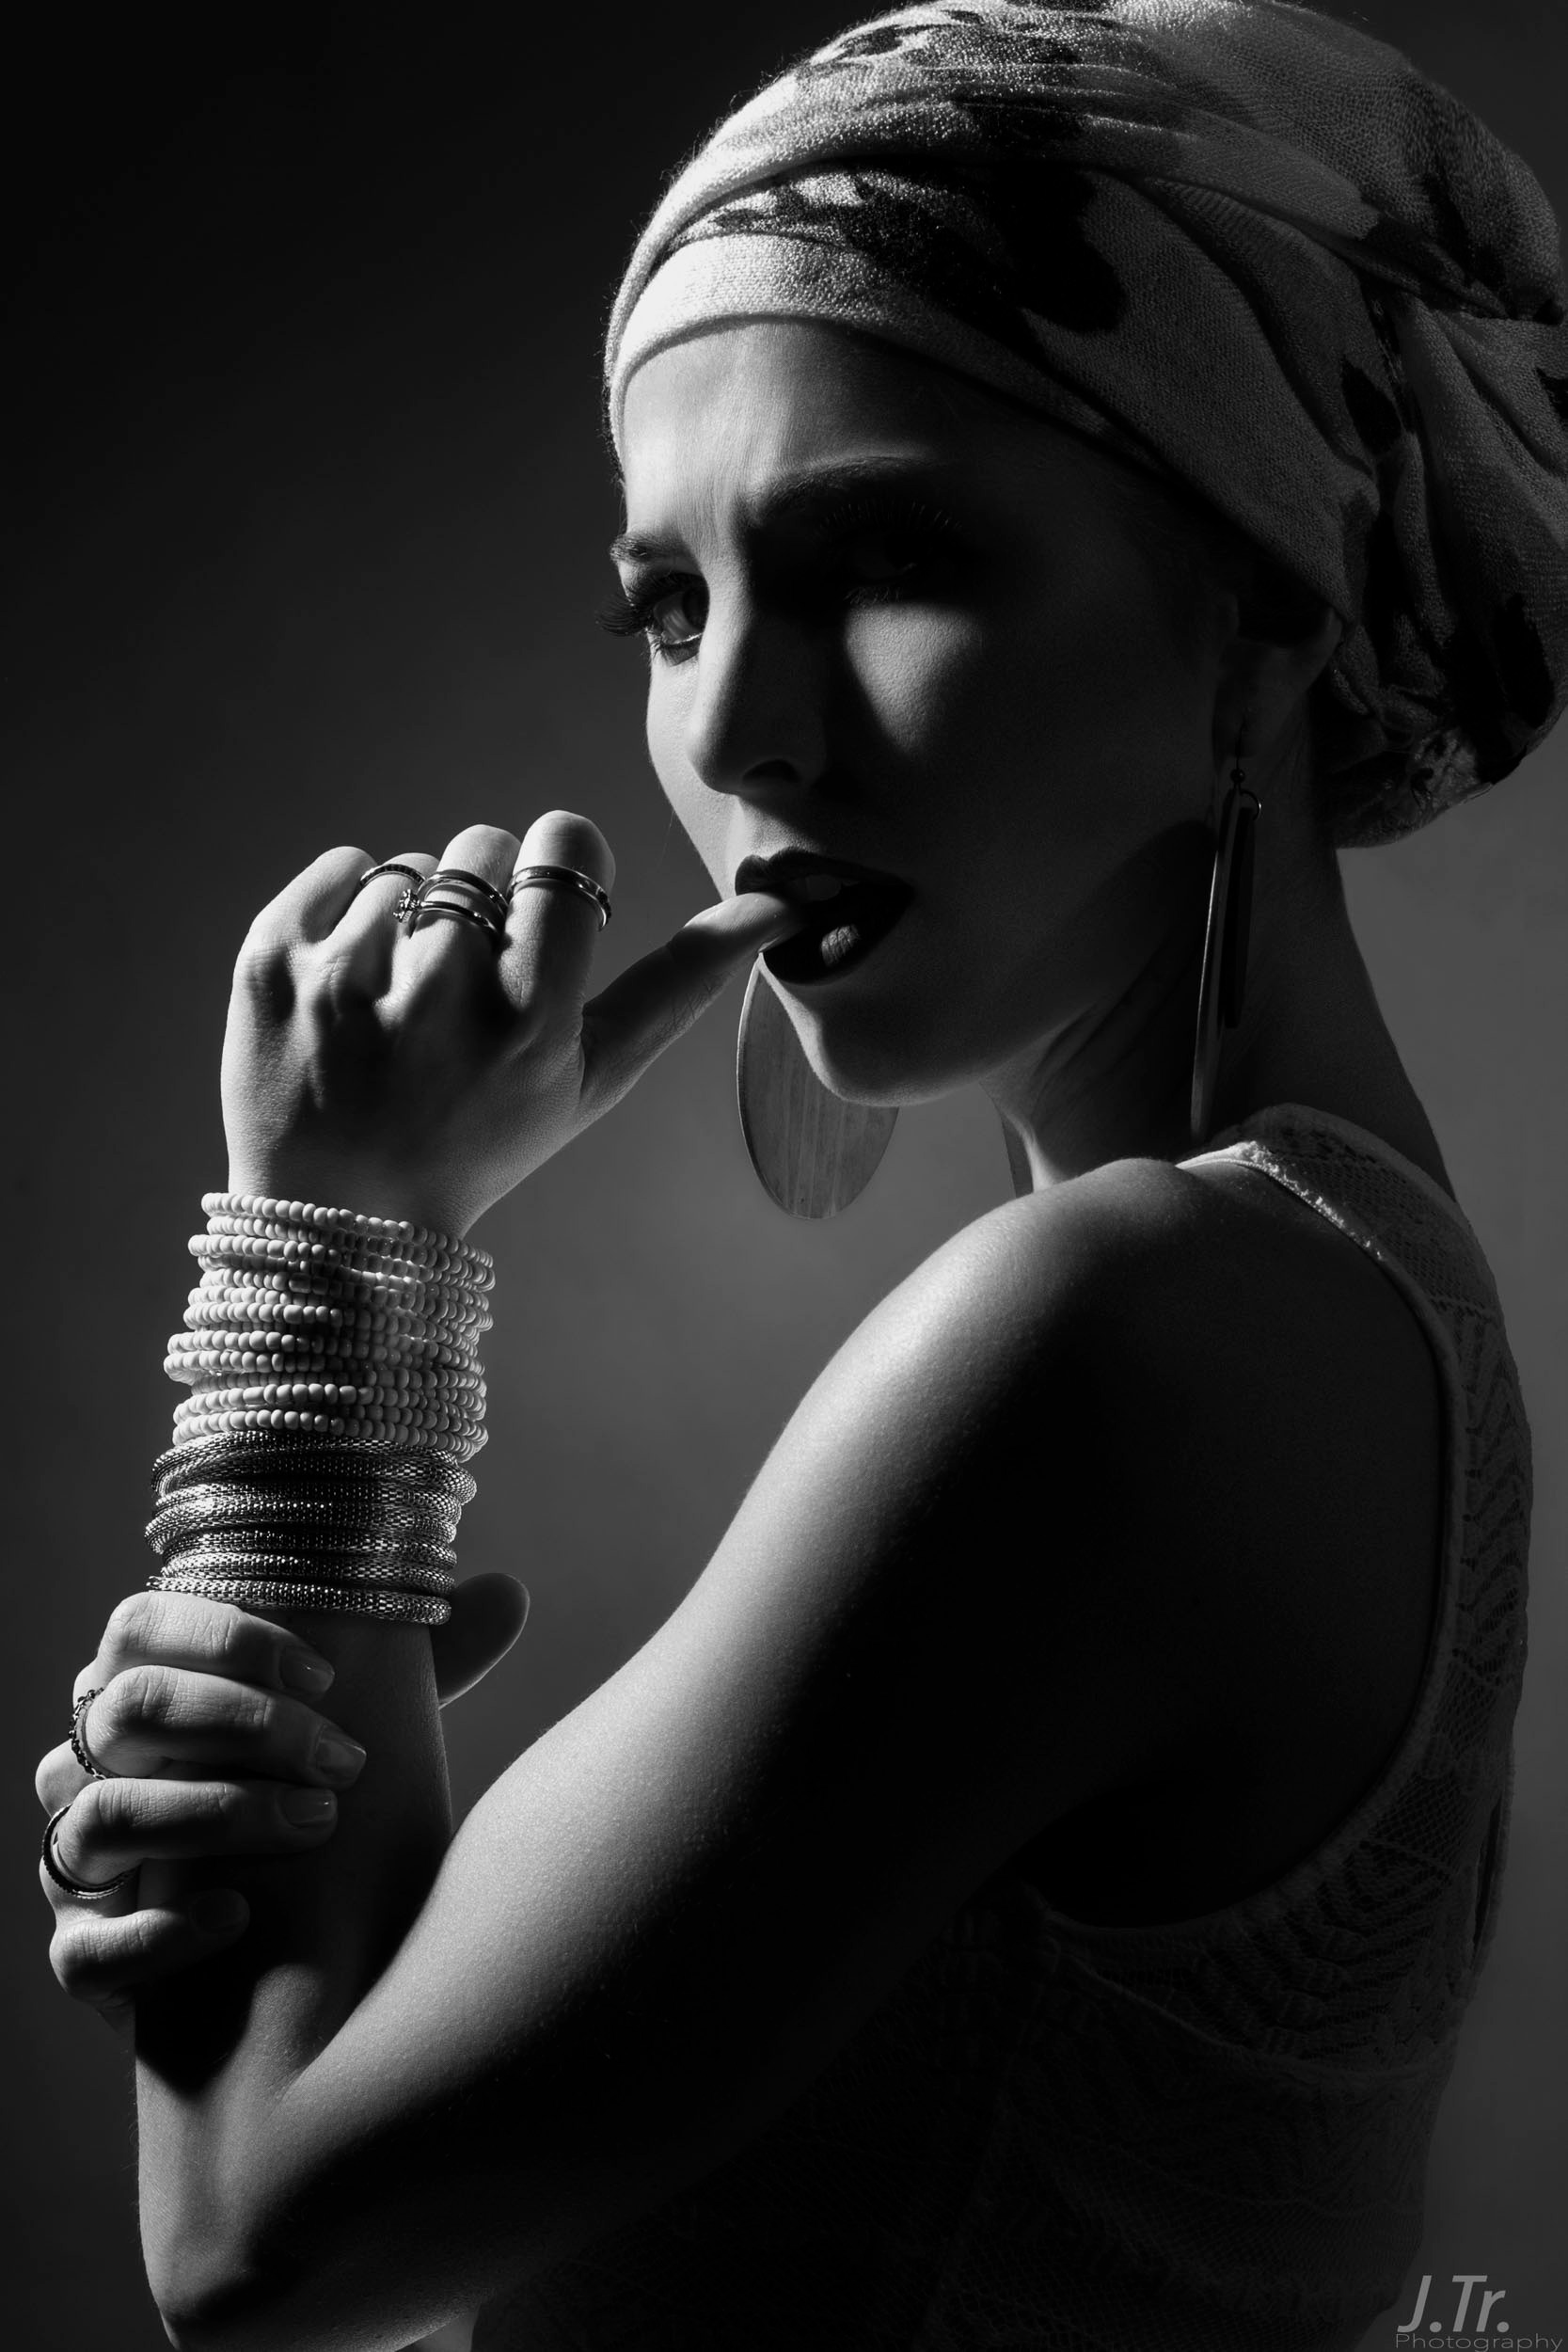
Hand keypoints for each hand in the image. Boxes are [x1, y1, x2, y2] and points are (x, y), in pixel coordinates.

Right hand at [36, 1581, 525, 2024]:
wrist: (270, 1954)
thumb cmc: (310, 1803)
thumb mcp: (359, 1728)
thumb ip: (421, 1663)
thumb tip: (509, 1592)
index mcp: (144, 1687)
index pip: (140, 1625)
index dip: (225, 1638)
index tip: (325, 1676)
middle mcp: (90, 1764)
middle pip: (127, 1709)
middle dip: (241, 1726)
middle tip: (343, 1758)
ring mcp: (76, 1858)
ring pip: (101, 1818)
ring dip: (214, 1814)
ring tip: (315, 1825)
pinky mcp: (80, 1952)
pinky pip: (83, 1950)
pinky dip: (159, 1935)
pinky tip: (238, 1919)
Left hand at [223, 809, 803, 1234]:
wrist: (342, 1219)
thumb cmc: (486, 1139)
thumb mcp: (594, 1079)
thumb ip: (679, 986)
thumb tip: (775, 906)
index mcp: (530, 1025)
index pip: (562, 847)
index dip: (558, 864)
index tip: (544, 911)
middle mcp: (436, 999)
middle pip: (481, 847)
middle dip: (481, 901)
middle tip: (462, 991)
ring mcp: (341, 983)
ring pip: (408, 866)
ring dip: (412, 919)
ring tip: (401, 1006)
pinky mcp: (270, 967)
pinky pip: (339, 867)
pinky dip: (349, 911)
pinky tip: (352, 988)